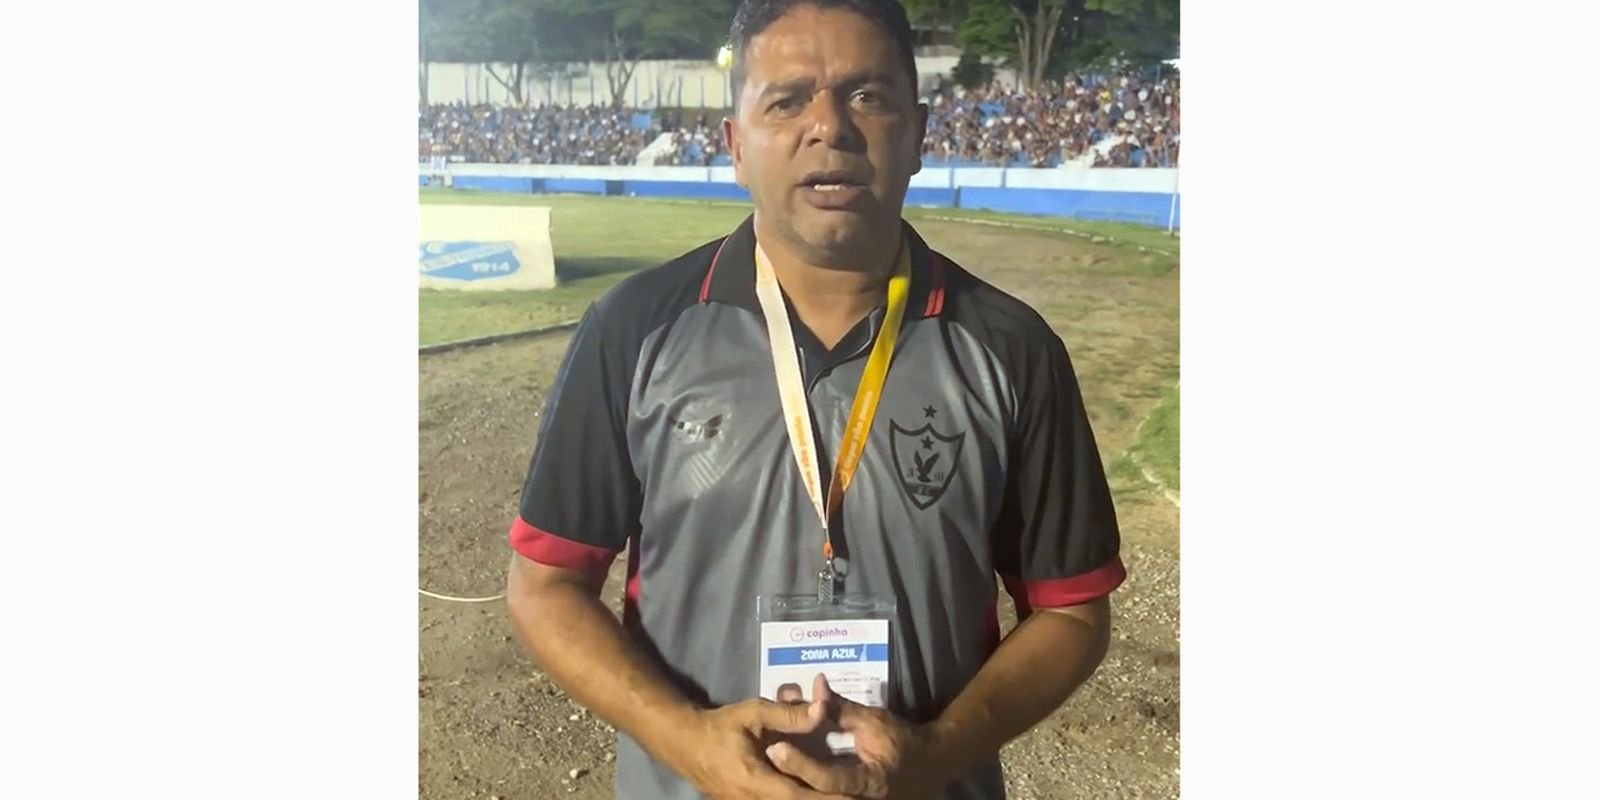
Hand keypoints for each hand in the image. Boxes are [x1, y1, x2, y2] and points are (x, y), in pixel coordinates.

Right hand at [662, 697, 850, 799]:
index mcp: (756, 781)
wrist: (684, 743)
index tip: (855, 795)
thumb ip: (789, 714)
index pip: (799, 797)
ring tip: (843, 795)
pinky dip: (800, 798)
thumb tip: (824, 709)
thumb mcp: (754, 713)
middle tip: (859, 798)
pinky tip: (817, 793)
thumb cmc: (720, 726)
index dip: (828, 798)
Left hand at [766, 675, 958, 799]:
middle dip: (788, 778)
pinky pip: (822, 796)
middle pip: (815, 796)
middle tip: (762, 758)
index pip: (828, 778)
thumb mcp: (874, 721)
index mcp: (869, 783)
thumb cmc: (903, 740)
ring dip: (793, 783)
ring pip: (815, 798)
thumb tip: (815, 685)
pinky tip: (784, 771)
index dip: (801, 763)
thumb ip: (842, 708)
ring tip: (766, 765)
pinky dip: (805, 786)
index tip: (776, 747)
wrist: (931, 765)